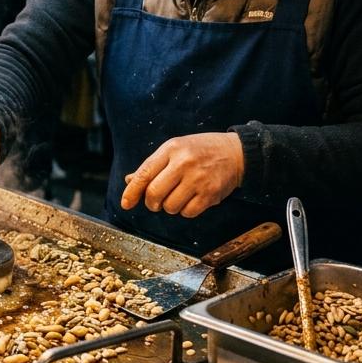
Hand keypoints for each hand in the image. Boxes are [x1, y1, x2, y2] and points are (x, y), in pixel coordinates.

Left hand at [120, 132, 243, 217]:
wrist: (236, 153)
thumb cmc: (200, 151)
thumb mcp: (175, 149)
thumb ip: (153, 166)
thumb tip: (129, 180)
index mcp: (171, 149)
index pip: (145, 173)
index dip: (132, 191)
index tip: (126, 204)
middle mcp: (184, 163)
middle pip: (154, 194)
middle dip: (151, 203)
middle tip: (156, 202)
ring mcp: (198, 179)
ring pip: (170, 207)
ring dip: (170, 207)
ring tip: (179, 195)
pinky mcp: (210, 194)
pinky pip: (187, 213)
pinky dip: (185, 211)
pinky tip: (191, 199)